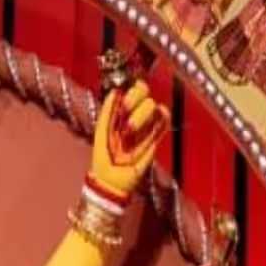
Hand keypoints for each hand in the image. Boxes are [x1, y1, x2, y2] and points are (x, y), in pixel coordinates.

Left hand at [90, 80, 169, 199]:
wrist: (112, 178)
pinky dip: (159, 119)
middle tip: (126, 108)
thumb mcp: (101, 132)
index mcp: (120, 112)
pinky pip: (164, 119)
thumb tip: (115, 91)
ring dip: (141, 114)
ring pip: (153, 104)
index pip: (131, 89)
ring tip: (130, 130)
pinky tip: (149, 126)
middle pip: (144, 91)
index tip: (122, 94)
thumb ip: (107, 112)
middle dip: (136, 96)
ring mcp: (147, 125)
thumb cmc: (104, 157)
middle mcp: (135, 115)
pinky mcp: (156, 137)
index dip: (130, 87)